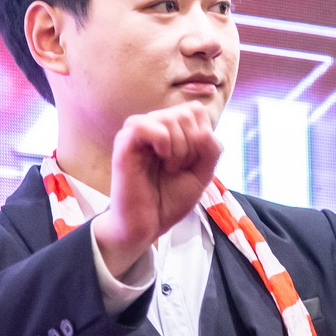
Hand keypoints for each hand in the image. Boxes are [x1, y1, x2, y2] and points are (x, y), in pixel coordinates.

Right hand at [92, 103, 221, 277]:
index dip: (202, 135)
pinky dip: (161, 140)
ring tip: (169, 168)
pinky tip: (160, 158)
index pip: (195, 110)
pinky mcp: (124, 144)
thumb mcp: (202, 174)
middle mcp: (154, 126)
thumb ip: (211, 150)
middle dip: (193, 145)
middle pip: (186, 113)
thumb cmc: (170, 199)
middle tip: (179, 168)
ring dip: (179, 147)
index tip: (193, 161)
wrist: (148, 225)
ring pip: (168, 117)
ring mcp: (137, 133)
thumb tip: (203, 131)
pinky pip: (142, 125)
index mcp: (171, 130)